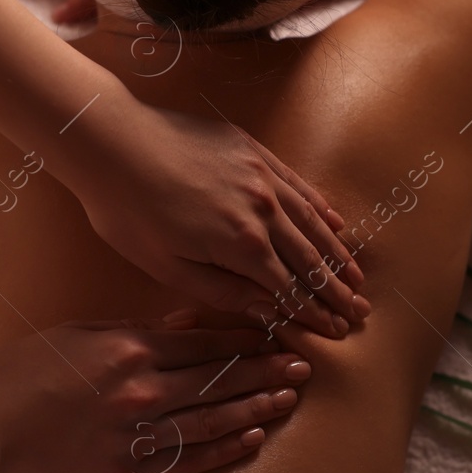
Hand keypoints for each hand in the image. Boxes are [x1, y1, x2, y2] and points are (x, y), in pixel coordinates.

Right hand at [0, 310, 312, 472]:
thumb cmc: (22, 372)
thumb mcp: (81, 332)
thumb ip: (138, 328)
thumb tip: (190, 320)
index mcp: (129, 348)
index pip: (205, 342)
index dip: (245, 340)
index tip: (275, 335)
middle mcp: (142, 390)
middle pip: (220, 379)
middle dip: (266, 371)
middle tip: (303, 365)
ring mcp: (137, 434)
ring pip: (213, 418)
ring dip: (257, 406)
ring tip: (290, 397)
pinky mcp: (127, 472)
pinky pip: (189, 459)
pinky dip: (225, 447)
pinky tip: (253, 436)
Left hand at [59, 97, 369, 338]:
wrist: (111, 140)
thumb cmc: (127, 210)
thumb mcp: (166, 266)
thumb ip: (222, 290)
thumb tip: (266, 310)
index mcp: (240, 244)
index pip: (291, 288)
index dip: (316, 313)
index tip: (337, 332)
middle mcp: (263, 209)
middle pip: (311, 258)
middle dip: (337, 289)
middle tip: (360, 312)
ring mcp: (262, 176)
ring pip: (314, 222)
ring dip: (339, 253)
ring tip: (359, 277)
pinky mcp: (255, 151)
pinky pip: (300, 185)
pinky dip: (322, 209)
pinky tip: (338, 225)